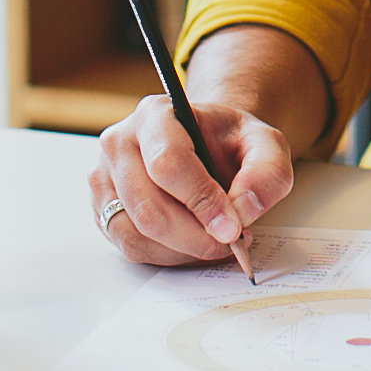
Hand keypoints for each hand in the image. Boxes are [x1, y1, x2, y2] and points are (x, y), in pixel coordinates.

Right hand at [91, 94, 294, 265]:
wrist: (207, 147)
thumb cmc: (228, 143)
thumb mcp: (265, 144)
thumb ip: (267, 171)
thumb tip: (246, 207)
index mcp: (155, 115)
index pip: (168, 163)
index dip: (202, 201)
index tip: (233, 227)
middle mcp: (119, 143)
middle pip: (149, 207)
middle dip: (196, 236)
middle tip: (230, 241)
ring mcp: (104, 178)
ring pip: (137, 234)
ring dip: (183, 250)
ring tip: (215, 240)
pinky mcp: (102, 209)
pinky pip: (131, 247)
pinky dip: (167, 255)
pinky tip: (192, 242)